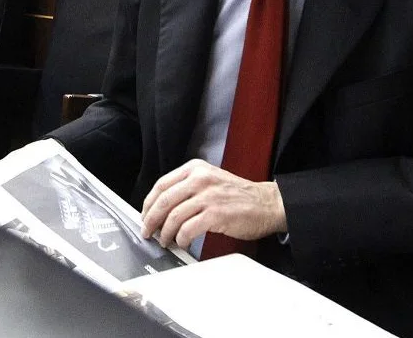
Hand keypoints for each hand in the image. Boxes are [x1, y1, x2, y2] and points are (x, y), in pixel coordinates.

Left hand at [139, 159, 286, 249]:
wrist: (268, 204)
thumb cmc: (239, 196)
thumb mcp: (210, 181)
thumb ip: (187, 188)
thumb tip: (161, 208)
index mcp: (195, 169)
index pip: (161, 185)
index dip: (148, 203)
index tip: (144, 216)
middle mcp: (200, 179)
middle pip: (164, 200)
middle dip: (151, 219)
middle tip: (148, 232)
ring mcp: (208, 196)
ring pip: (174, 216)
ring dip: (165, 232)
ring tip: (166, 240)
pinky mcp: (216, 213)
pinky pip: (188, 228)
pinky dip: (181, 238)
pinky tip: (183, 242)